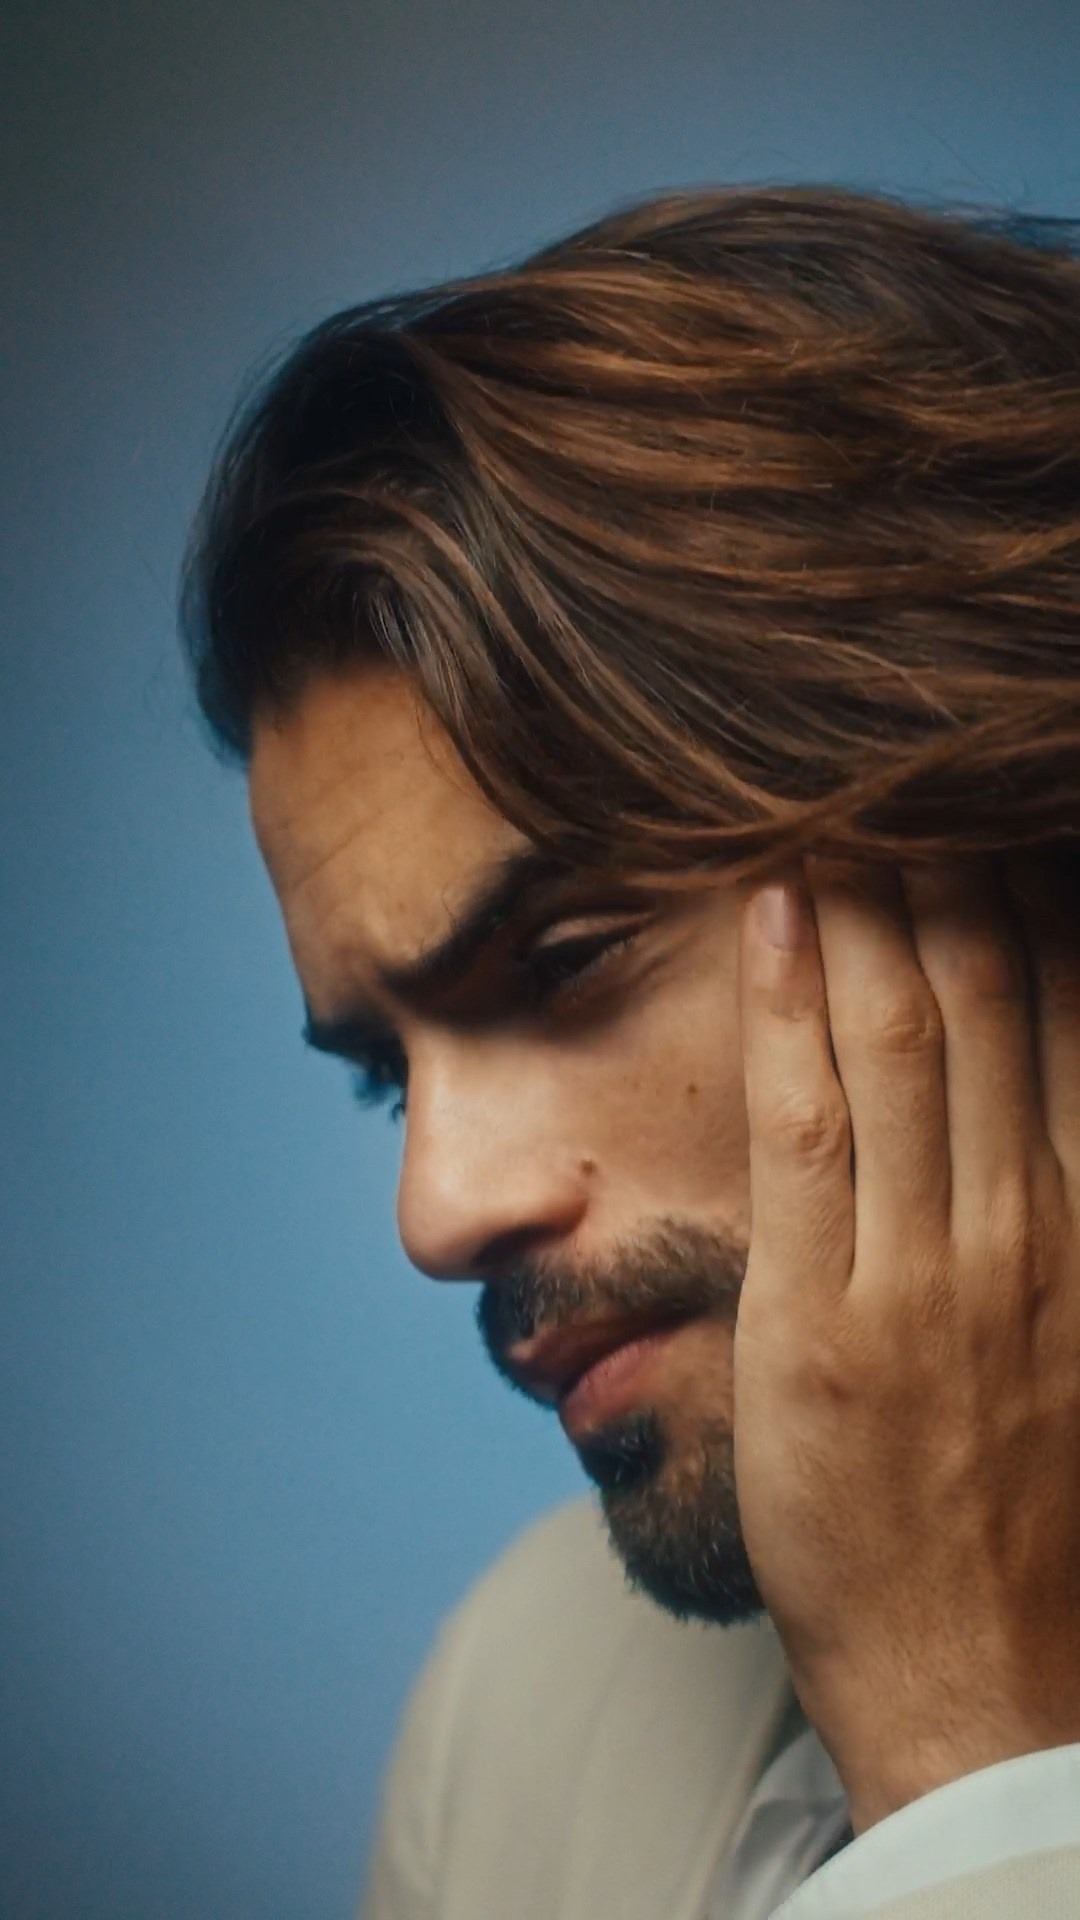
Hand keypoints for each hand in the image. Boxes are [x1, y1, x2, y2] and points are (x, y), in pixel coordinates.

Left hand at [732, 851, 1079, 1833]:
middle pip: (993, 994)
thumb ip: (1079, 1220)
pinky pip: (810, 1127)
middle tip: (907, 759)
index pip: (1075, 1014)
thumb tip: (1046, 1104)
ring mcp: (933, 1268)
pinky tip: (778, 909)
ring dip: (870, 897)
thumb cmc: (1047, 1526)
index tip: (995, 811)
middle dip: (951, 863)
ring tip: (835, 795)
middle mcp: (1036, 1223)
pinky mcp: (826, 1316)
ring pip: (903, 1033)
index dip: (1035, 899)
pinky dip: (794, 1005)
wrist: (1000, 1696)